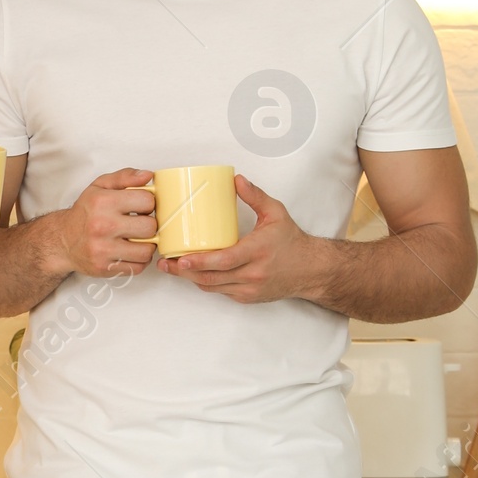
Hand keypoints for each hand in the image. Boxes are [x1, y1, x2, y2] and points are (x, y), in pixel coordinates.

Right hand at [56, 168, 157, 278]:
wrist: (62, 241)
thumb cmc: (85, 213)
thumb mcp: (100, 186)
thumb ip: (125, 177)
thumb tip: (148, 176)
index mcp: (103, 202)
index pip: (147, 201)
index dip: (147, 204)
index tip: (140, 207)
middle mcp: (102, 226)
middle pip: (150, 227)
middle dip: (148, 225)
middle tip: (139, 224)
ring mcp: (103, 249)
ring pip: (147, 250)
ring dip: (146, 245)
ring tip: (136, 239)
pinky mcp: (105, 268)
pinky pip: (138, 267)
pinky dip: (138, 260)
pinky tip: (129, 252)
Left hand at [160, 175, 327, 303]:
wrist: (311, 269)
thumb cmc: (292, 241)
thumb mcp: (276, 213)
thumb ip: (255, 196)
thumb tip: (235, 180)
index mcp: (258, 252)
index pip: (224, 261)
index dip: (199, 262)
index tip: (180, 258)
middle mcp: (253, 274)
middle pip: (212, 278)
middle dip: (185, 272)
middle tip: (166, 262)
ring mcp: (250, 289)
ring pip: (213, 287)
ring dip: (192, 278)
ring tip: (174, 267)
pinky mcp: (248, 297)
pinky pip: (221, 291)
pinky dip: (206, 283)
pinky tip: (194, 273)